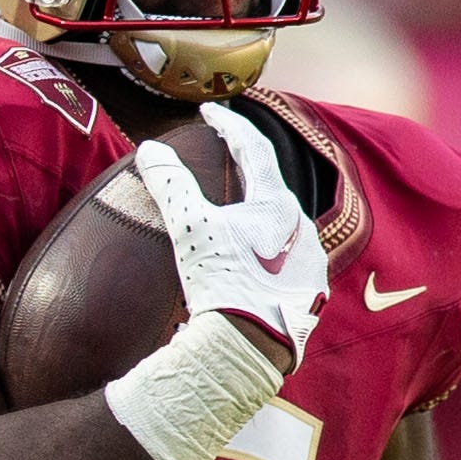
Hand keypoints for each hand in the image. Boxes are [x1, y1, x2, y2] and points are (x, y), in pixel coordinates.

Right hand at [134, 101, 328, 368]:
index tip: (209, 111)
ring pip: (280, 225)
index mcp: (277, 204)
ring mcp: (309, 262)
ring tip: (232, 213)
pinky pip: (284, 259)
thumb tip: (150, 148)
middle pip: (270, 186)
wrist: (249, 348)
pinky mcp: (307, 293)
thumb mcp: (189, 229)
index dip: (229, 124)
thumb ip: (171, 184)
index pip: (253, 148)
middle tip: (223, 155)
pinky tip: (248, 262)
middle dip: (245, 169)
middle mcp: (302, 228)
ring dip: (255, 213)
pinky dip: (263, 250)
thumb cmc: (221, 284)